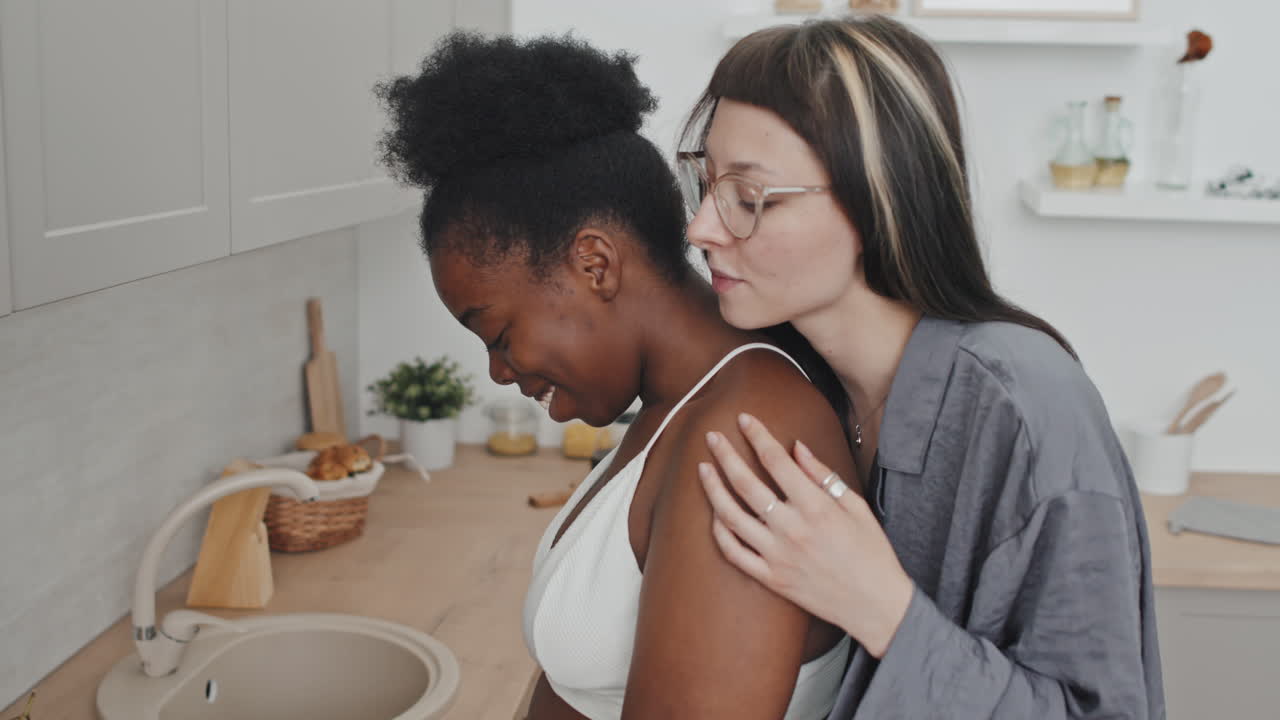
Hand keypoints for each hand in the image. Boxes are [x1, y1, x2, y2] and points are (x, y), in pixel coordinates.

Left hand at [699, 413, 914, 657]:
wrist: (874, 604)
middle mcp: (792, 529)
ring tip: (703, 469)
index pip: (776, 461)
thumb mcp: (856, 506)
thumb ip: (823, 475)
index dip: (757, 435)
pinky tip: (714, 512)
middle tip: (712, 437)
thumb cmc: (871, 552)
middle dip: (725, 455)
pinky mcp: (770, 578)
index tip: (744, 419)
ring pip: (730, 516)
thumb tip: (796, 447)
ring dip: (712, 489)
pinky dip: (719, 531)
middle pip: (745, 484)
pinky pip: (733, 553)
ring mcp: (777, 556)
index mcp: (816, 507)